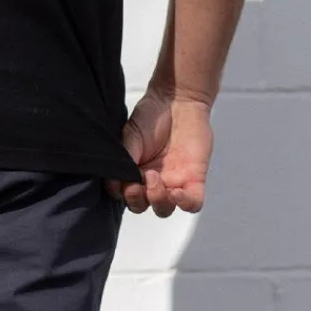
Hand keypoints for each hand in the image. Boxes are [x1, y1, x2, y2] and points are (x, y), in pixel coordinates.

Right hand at [105, 90, 213, 214]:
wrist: (178, 100)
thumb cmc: (151, 116)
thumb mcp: (130, 134)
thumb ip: (125, 157)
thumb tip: (116, 179)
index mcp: (133, 173)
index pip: (123, 195)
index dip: (121, 194)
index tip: (122, 181)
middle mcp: (151, 182)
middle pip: (142, 206)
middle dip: (137, 199)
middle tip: (139, 181)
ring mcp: (173, 182)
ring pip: (164, 209)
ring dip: (157, 200)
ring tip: (155, 178)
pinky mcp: (194, 180)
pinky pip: (192, 204)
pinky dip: (185, 204)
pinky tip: (178, 193)